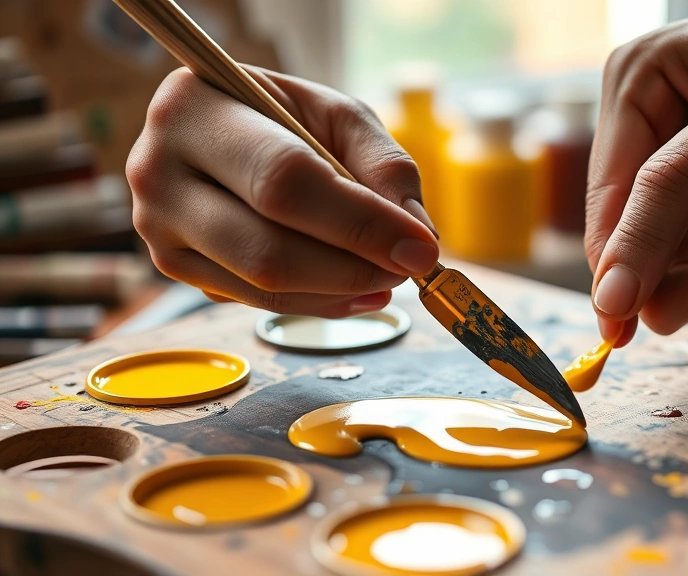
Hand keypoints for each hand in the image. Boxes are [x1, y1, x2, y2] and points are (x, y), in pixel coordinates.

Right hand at [127, 66, 438, 317]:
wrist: (223, 129)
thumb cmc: (284, 115)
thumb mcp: (339, 116)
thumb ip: (385, 166)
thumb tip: (416, 236)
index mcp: (192, 108)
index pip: (282, 180)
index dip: (359, 222)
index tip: (420, 247)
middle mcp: (156, 169)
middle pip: (267, 248)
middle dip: (354, 267)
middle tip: (408, 268)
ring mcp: (157, 226)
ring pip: (262, 285)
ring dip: (341, 292)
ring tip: (388, 276)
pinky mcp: (172, 267)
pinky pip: (256, 302)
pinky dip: (318, 302)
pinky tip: (355, 289)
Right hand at [586, 0, 687, 344]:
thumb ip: (674, 194)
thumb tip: (612, 284)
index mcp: (634, 85)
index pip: (608, 199)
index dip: (614, 266)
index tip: (620, 332)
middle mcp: (641, 120)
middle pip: (626, 230)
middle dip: (670, 271)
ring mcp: (669, 156)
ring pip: (655, 249)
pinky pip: (687, 245)